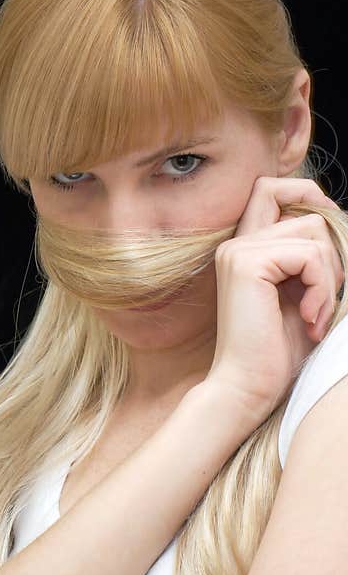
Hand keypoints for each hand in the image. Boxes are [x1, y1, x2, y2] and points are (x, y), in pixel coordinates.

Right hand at [206, 176, 344, 422]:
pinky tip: (310, 318)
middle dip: (333, 249)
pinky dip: (323, 288)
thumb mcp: (303, 292)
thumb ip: (311, 256)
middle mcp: (236, 245)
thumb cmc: (276, 350)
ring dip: (330, 276)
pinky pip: (310, 255)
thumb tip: (339, 222)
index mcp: (245, 250)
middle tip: (326, 294)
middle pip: (306, 209)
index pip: (271, 188)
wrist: (248, 386)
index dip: (308, 195)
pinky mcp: (247, 265)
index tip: (328, 243)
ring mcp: (238, 252)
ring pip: (314, 231)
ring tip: (317, 314)